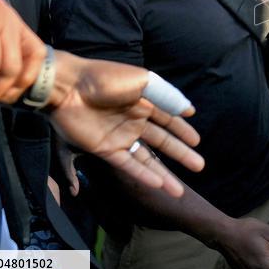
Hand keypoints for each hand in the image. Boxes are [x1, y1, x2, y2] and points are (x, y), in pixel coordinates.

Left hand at [47, 53, 204, 197]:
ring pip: (147, 160)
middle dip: (180, 155)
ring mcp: (119, 137)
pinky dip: (142, 175)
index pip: (168, 121)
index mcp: (143, 103)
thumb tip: (189, 111)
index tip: (197, 142)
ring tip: (178, 191)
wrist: (70, 86)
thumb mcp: (143, 81)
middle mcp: (134, 122)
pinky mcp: (104, 149)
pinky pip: (127, 165)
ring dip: (164, 175)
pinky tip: (157, 184)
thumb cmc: (106, 78)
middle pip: (162, 142)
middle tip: (199, 167)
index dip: (182, 131)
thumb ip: (167, 96)